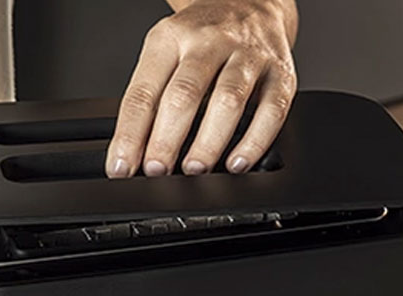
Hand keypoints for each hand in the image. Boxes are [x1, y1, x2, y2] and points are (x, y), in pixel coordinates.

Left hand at [107, 0, 298, 177]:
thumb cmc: (200, 38)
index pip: (144, 91)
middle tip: (156, 171)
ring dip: (208, 142)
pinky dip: (254, 142)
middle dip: (166, 140)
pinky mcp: (280, 72)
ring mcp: (248, 55)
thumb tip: (134, 152)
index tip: (122, 166)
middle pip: (184, 94)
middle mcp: (209, 42)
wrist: (249, 2)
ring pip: (227, 100)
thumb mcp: (165, 52)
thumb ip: (151, 98)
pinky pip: (271, 110)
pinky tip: (237, 163)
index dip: (130, 134)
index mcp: (170, 38)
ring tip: (193, 169)